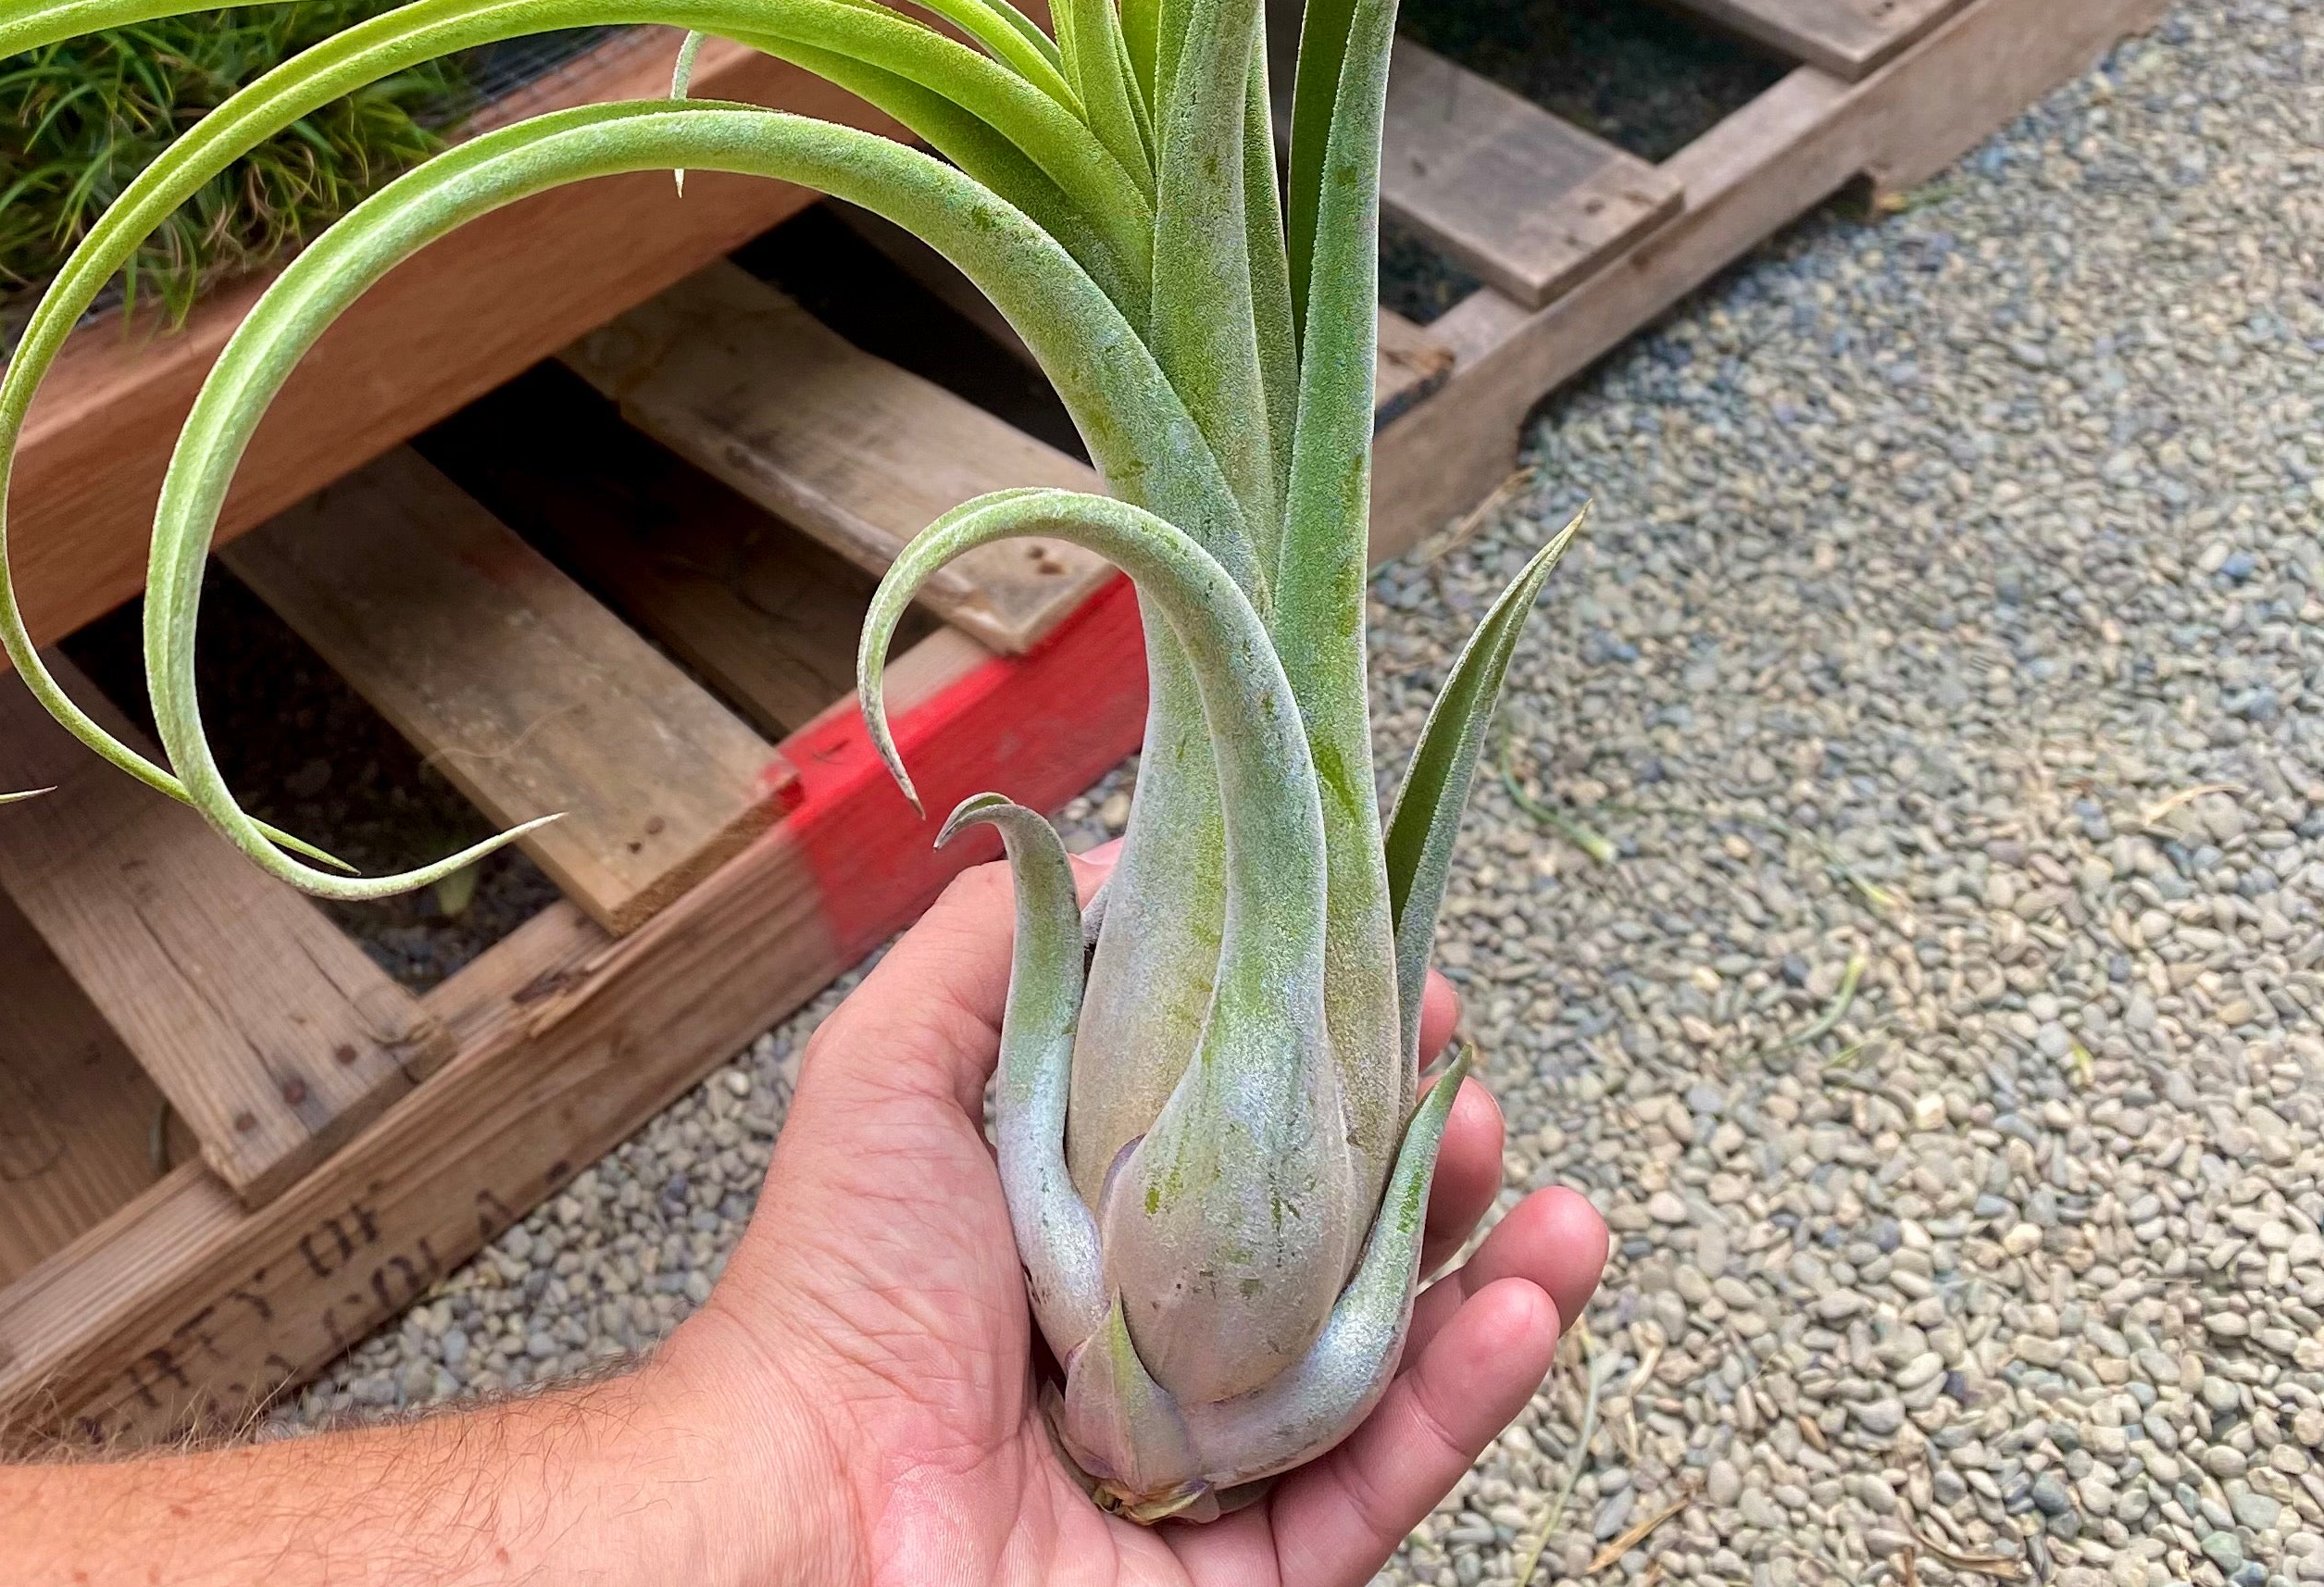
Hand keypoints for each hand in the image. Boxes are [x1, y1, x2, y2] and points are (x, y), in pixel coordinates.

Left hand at [662, 842, 1609, 1586]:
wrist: (803, 1512)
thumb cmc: (832, 1288)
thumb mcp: (897, 1062)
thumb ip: (1010, 951)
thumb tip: (1131, 846)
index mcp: (1078, 1224)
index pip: (1238, 1132)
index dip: (1324, 1058)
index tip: (1396, 978)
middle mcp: (1148, 1340)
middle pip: (1326, 1247)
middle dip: (1424, 1164)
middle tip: (1473, 1086)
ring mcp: (1201, 1461)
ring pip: (1380, 1368)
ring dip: (1483, 1276)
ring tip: (1557, 1204)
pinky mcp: (1240, 1578)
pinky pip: (1374, 1484)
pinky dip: (1462, 1401)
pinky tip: (1525, 1304)